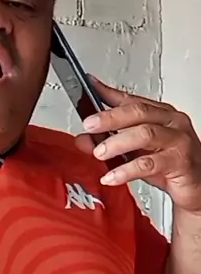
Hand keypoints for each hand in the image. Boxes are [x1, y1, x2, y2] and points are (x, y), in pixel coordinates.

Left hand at [75, 77, 200, 213]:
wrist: (196, 187)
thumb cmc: (169, 164)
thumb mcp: (135, 151)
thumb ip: (110, 142)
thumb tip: (84, 139)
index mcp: (161, 114)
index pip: (131, 99)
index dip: (108, 93)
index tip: (89, 87)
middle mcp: (171, 122)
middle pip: (138, 112)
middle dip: (110, 117)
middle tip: (90, 125)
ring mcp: (178, 140)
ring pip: (145, 134)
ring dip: (117, 143)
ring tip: (99, 153)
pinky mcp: (180, 162)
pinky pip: (149, 164)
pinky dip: (126, 170)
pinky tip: (112, 176)